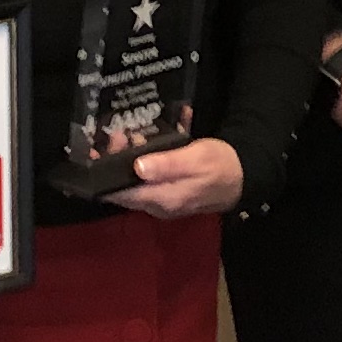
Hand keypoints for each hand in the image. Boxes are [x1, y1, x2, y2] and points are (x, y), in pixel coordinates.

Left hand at [111, 138, 246, 219]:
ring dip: (125, 163)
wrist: (243, 177)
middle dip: (114, 163)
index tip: (99, 150)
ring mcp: (162, 203)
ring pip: (134, 185)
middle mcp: (157, 205)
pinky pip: (145, 183)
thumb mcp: (196, 159)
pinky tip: (141, 147)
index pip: (121, 193)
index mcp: (162, 198)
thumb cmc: (220, 165)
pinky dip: (138, 167)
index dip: (105, 173)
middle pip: (124, 189)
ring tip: (125, 136)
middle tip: (116, 135)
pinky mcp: (167, 196)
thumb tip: (137, 167)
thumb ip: (167, 164)